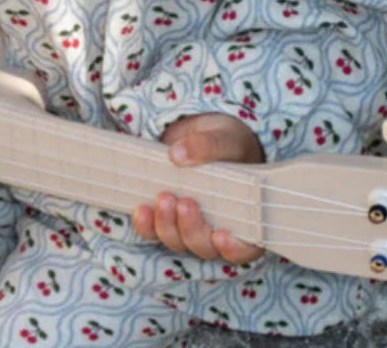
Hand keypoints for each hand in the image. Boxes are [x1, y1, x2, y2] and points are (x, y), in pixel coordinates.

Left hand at [132, 112, 264, 263]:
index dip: (234, 249)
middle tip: (184, 202)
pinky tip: (141, 209)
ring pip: (177, 241)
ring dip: (167, 224)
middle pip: (204, 246)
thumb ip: (208, 146)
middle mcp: (216, 230)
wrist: (203, 138)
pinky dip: (146, 223)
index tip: (220, 235)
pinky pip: (153, 231)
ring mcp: (188, 227)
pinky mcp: (164, 218)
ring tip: (163, 197)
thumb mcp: (225, 139)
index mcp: (245, 219)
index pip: (245, 248)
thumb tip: (178, 154)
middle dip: (191, 228)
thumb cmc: (227, 144)